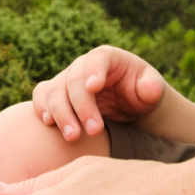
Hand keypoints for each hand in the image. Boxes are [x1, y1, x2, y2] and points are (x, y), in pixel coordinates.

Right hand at [32, 45, 166, 142]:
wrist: (127, 104)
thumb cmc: (140, 93)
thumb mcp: (152, 89)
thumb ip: (152, 88)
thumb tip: (149, 88)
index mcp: (107, 57)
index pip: (97, 59)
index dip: (94, 71)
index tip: (94, 88)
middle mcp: (82, 65)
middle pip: (74, 80)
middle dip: (81, 107)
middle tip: (94, 131)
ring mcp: (67, 79)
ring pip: (54, 90)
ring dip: (60, 113)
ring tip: (73, 137)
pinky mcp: (57, 93)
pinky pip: (42, 95)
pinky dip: (41, 107)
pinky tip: (48, 123)